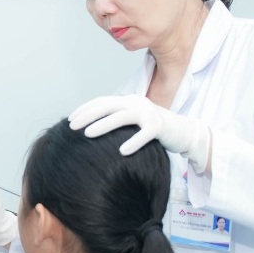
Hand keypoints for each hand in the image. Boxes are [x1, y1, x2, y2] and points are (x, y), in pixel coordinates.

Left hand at [69, 95, 211, 171]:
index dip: (85, 109)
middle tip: (72, 127)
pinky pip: (145, 135)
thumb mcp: (132, 121)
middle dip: (88, 115)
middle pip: (108, 106)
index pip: (102, 101)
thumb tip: (92, 127)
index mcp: (128, 101)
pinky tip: (122, 152)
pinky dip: (133, 142)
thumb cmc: (152, 129)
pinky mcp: (159, 127)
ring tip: (87, 134)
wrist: (182, 131)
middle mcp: (136, 103)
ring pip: (122, 117)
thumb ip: (117, 119)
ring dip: (103, 125)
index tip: (70, 120)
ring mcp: (148, 113)